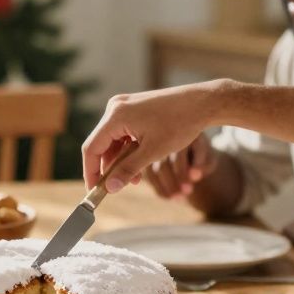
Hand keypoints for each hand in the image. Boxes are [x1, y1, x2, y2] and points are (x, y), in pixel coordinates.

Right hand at [82, 81, 222, 192]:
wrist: (202, 102)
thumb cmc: (179, 124)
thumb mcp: (153, 152)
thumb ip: (128, 170)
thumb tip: (110, 188)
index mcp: (116, 116)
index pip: (92, 148)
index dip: (91, 172)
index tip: (95, 191)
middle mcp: (116, 107)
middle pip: (101, 144)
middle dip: (109, 168)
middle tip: (118, 187)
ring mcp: (124, 106)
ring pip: (113, 141)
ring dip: (121, 161)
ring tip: (136, 179)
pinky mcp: (134, 108)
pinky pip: (122, 133)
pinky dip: (128, 150)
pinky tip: (140, 163)